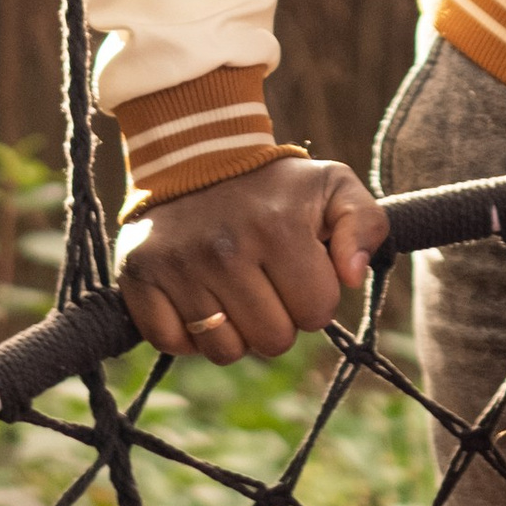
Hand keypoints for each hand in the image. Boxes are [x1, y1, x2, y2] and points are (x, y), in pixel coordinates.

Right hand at [118, 155, 387, 362]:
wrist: (194, 154)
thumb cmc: (274, 183)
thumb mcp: (334, 186)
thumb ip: (366, 225)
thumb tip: (352, 277)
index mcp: (278, 228)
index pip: (317, 312)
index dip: (315, 296)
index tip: (299, 268)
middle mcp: (224, 249)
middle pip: (273, 340)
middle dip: (279, 319)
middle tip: (266, 282)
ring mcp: (177, 264)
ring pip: (224, 351)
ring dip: (235, 332)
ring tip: (233, 291)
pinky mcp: (139, 276)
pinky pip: (172, 343)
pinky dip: (187, 333)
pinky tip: (198, 298)